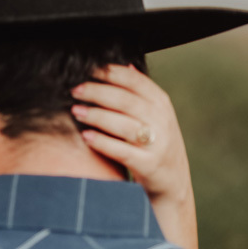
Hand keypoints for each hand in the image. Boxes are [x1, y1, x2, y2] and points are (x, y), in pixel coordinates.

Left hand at [71, 65, 197, 248]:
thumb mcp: (155, 115)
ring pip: (124, 124)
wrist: (173, 183)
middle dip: (97, 92)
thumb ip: (141, 93)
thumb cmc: (155, 143)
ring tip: (76, 111)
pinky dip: (103, 143)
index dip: (110, 73)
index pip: (135, 81)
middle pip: (126, 100)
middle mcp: (162, 121)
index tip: (87, 69)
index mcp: (161, 103)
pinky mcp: (150, 165)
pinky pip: (123, 151)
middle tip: (75, 90)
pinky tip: (86, 136)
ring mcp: (158, 144)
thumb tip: (125, 65)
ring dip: (97, 116)